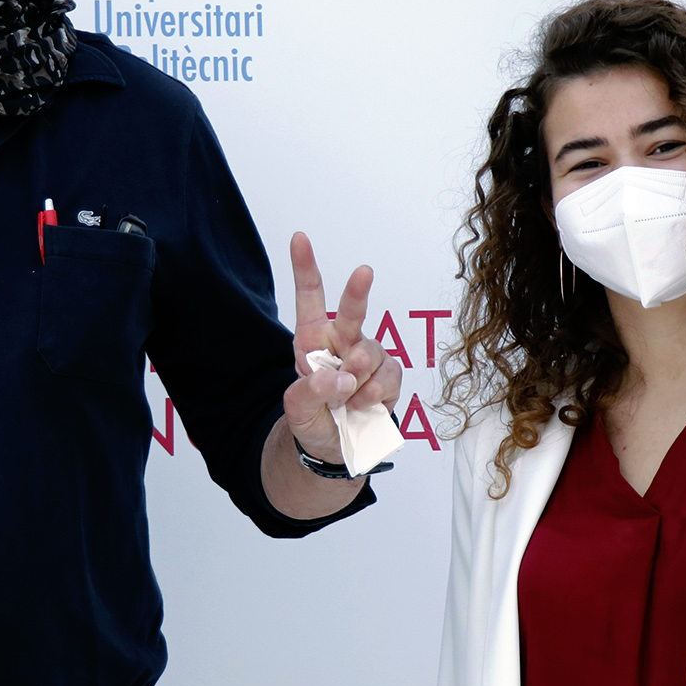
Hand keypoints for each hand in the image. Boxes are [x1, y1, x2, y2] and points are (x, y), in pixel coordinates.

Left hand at [283, 232, 402, 463]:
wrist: (336, 447)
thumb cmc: (313, 419)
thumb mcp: (297, 409)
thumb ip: (310, 390)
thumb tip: (341, 378)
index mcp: (312, 341)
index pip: (310, 298)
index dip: (305, 267)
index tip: (300, 238)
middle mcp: (342, 341)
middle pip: (352, 311)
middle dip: (358, 291)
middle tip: (364, 272)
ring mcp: (367, 357)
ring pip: (368, 353)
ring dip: (356, 379)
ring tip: (345, 400)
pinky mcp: (388, 375)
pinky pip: (387, 376)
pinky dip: (372, 394)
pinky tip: (360, 405)